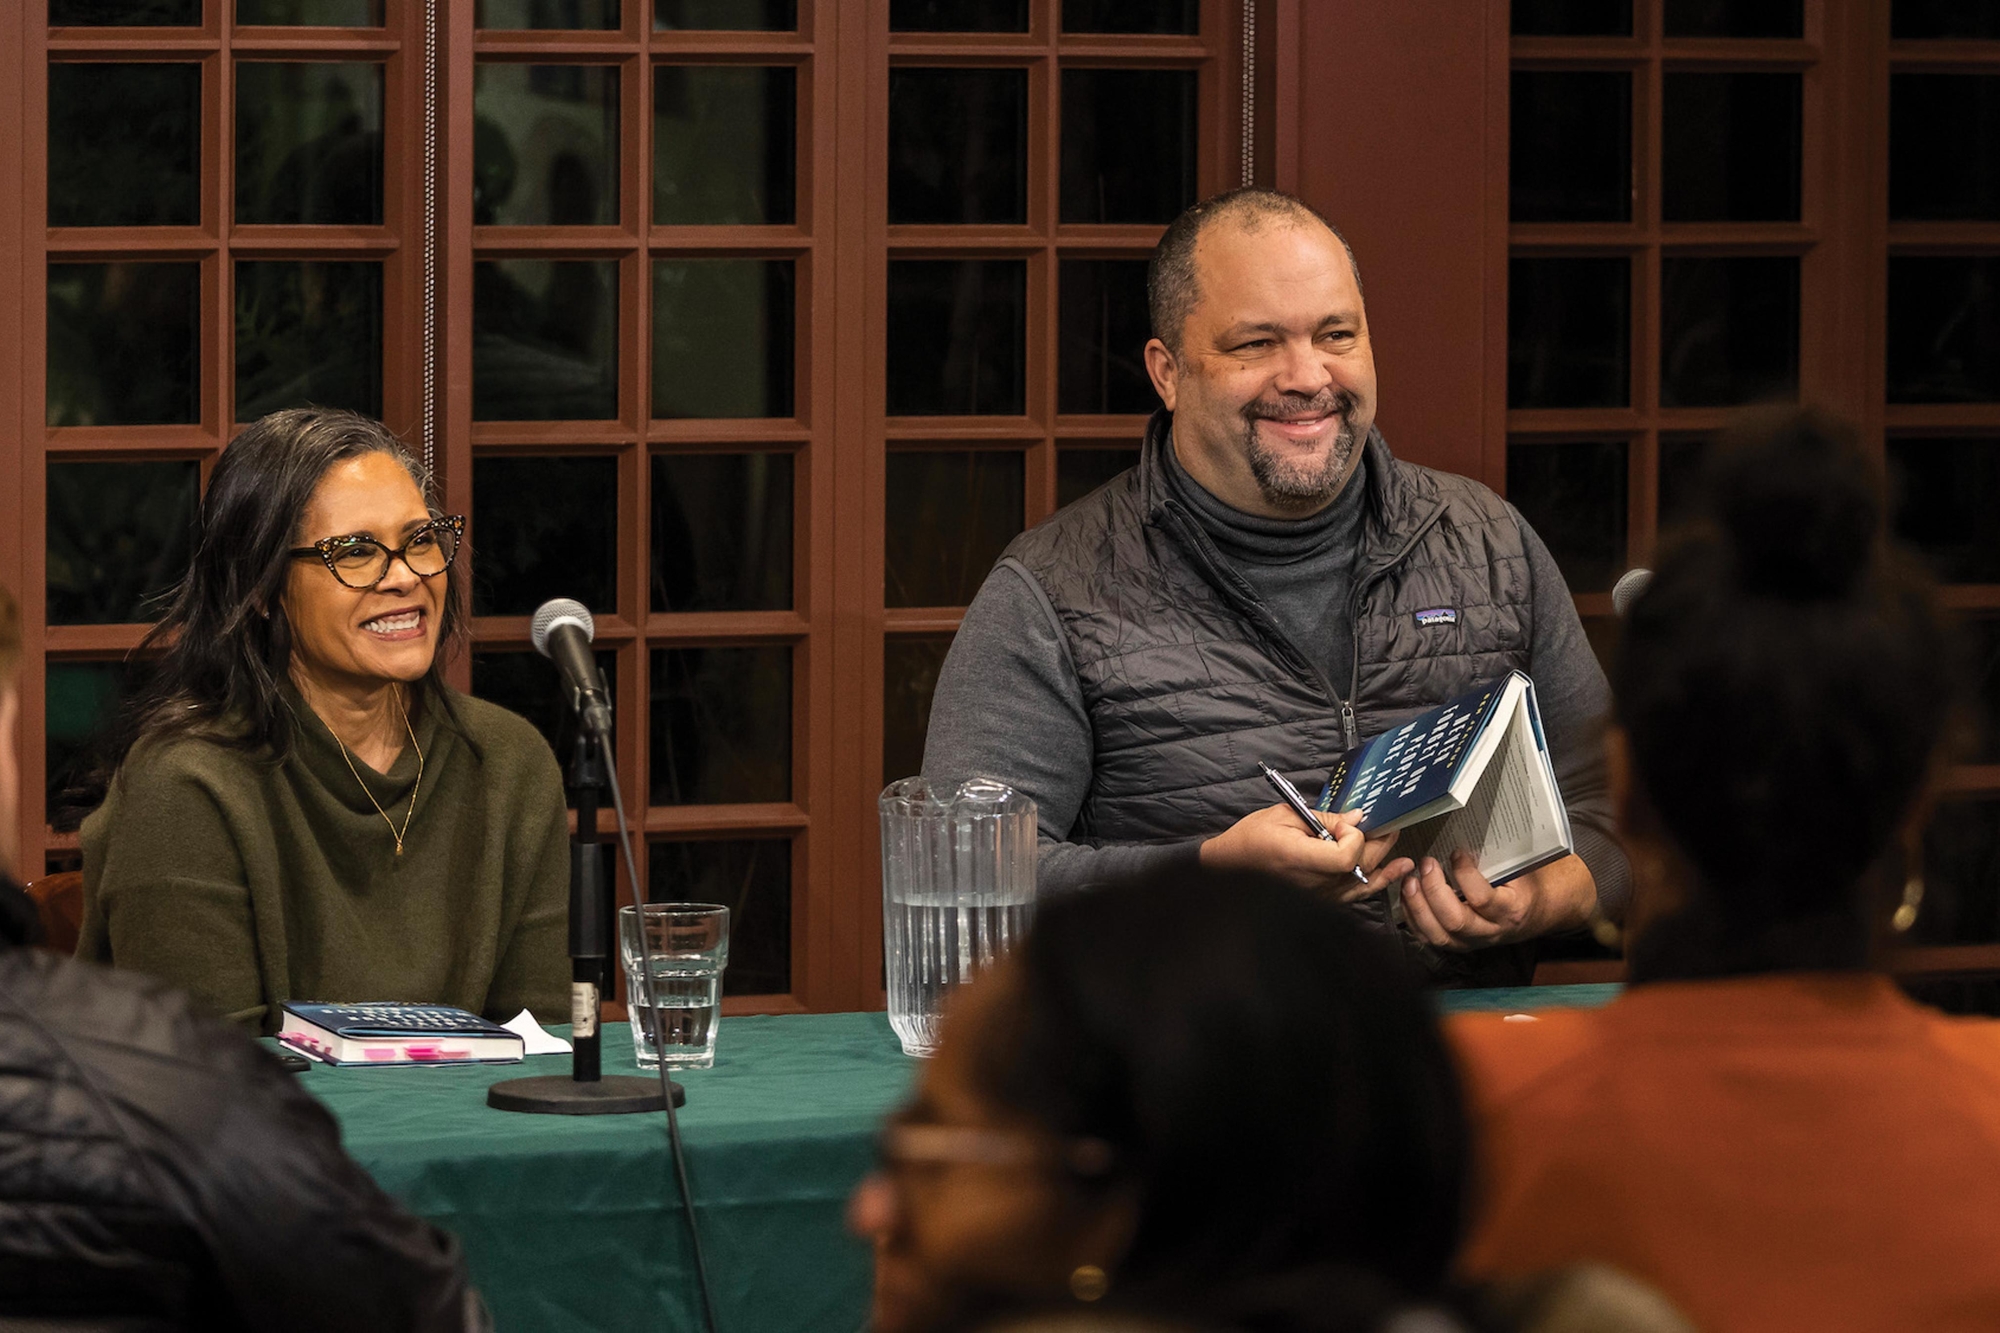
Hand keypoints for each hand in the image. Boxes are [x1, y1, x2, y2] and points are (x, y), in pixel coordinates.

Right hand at [1200, 804, 1401, 896]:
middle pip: (1361, 865)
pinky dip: (1378, 881)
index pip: (1346, 854)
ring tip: (1399, 843)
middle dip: (1377, 840)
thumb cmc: (1251, 839)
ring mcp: (1320, 895)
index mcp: (1300, 859)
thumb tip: (1357, 817)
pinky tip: (1395, 871)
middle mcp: (1314, 882)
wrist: (1231, 868)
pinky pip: (1356, 893)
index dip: (1353, 835)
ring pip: (1365, 880)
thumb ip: (1324, 818)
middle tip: (1386, 822)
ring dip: (1384, 859)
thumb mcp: (1284, 816)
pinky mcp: (1322, 900)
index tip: (1343, 821)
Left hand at [1396, 850, 1594, 949]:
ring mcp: (1470, 943)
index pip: (1483, 899)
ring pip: (1438, 934)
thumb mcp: (1519, 870)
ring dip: (1418, 906)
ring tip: (1409, 880)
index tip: (1457, 852)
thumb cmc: (1521, 886)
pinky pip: (1427, 938)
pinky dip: (1412, 917)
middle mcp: (1490, 931)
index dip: (1465, 876)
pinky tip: (1407, 895)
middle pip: (1455, 920)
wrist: (1529, 916)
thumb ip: (1500, 856)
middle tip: (1427, 863)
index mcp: (1510, 910)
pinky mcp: (1455, 946)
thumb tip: (1472, 825)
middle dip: (1434, 891)